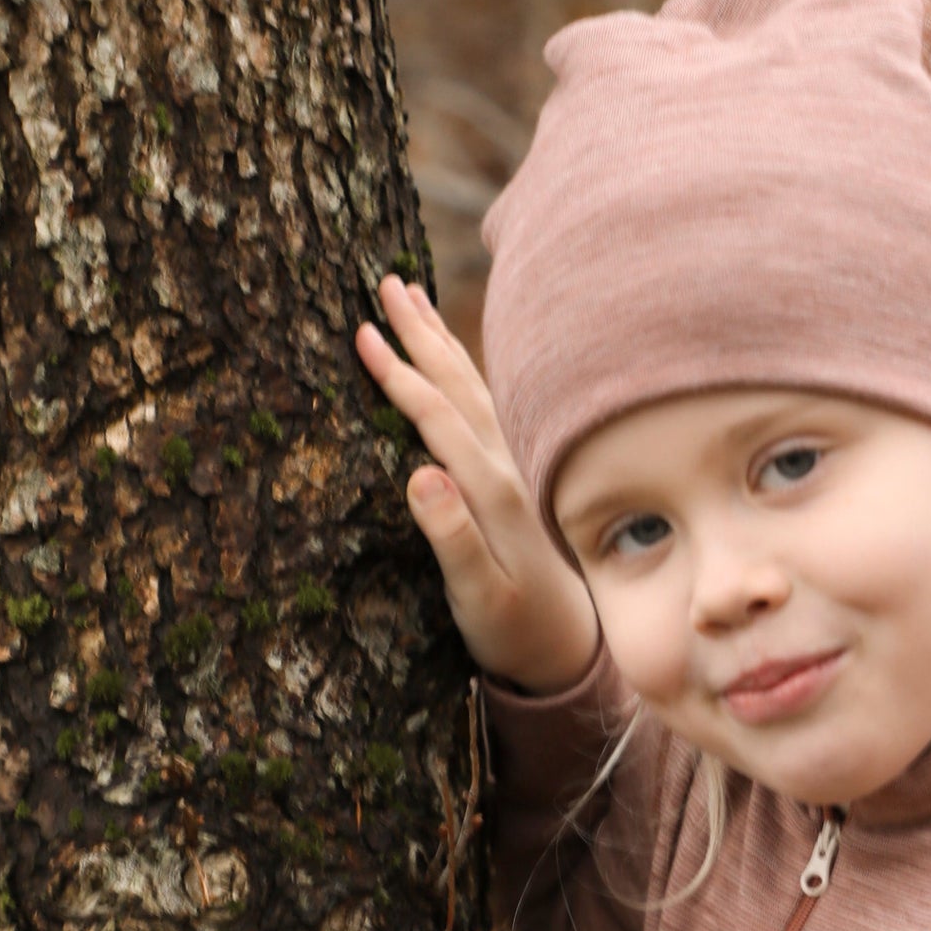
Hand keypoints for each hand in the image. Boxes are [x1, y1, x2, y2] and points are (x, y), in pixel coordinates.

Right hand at [355, 277, 600, 696]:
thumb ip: (452, 539)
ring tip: (410, 296)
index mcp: (494, 491)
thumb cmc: (515, 630)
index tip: (361, 334)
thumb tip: (420, 475)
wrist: (570, 648)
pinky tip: (451, 354)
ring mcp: (518, 465)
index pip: (439, 418)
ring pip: (474, 385)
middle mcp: (510, 466)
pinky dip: (463, 368)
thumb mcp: (479, 597)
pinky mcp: (520, 474)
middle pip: (459, 384)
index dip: (399, 376)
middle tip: (383, 282)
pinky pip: (486, 402)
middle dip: (420, 333)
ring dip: (440, 340)